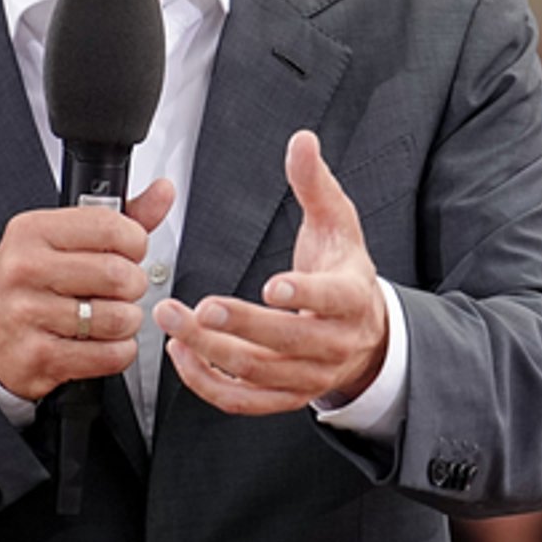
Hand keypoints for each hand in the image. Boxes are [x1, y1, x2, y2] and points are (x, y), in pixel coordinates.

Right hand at [0, 180, 173, 401]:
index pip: (110, 227)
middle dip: (133, 286)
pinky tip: (102, 342)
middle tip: (120, 290)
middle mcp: (24, 269)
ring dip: (127, 321)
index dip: (135, 242)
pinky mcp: (38, 356)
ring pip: (118, 318)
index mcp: (32, 231)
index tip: (130, 252)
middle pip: (119, 274)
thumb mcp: (64, 240)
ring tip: (110, 317)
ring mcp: (26, 314)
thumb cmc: (31, 284)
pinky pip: (109, 355)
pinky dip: (119, 351)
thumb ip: (119, 218)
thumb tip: (164, 191)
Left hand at [155, 131, 389, 415]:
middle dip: (239, 326)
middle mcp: (333, 342)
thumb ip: (315, 183)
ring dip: (211, 352)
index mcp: (352, 297)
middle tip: (197, 309)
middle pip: (287, 341)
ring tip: (174, 323)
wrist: (367, 333)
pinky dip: (208, 383)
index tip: (272, 286)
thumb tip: (302, 142)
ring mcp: (309, 374)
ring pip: (258, 373)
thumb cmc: (344, 271)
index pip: (334, 298)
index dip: (304, 293)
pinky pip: (244, 400)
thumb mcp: (338, 223)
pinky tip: (182, 354)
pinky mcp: (286, 396)